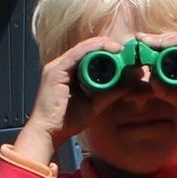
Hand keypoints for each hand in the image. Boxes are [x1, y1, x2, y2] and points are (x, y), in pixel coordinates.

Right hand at [13, 35, 116, 163]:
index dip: (106, 52)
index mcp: (69, 73)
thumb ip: (109, 94)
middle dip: (106, 46)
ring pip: (82, 49)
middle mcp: (62, 66)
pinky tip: (105, 50)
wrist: (49, 131)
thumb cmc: (68, 121)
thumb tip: (127, 85)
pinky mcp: (56, 71)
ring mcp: (57, 67)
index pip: (88, 56)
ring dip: (101, 46)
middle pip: (85, 49)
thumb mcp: (94, 105)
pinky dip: (91, 50)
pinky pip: (76, 55)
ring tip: (118, 48)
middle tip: (124, 48)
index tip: (125, 54)